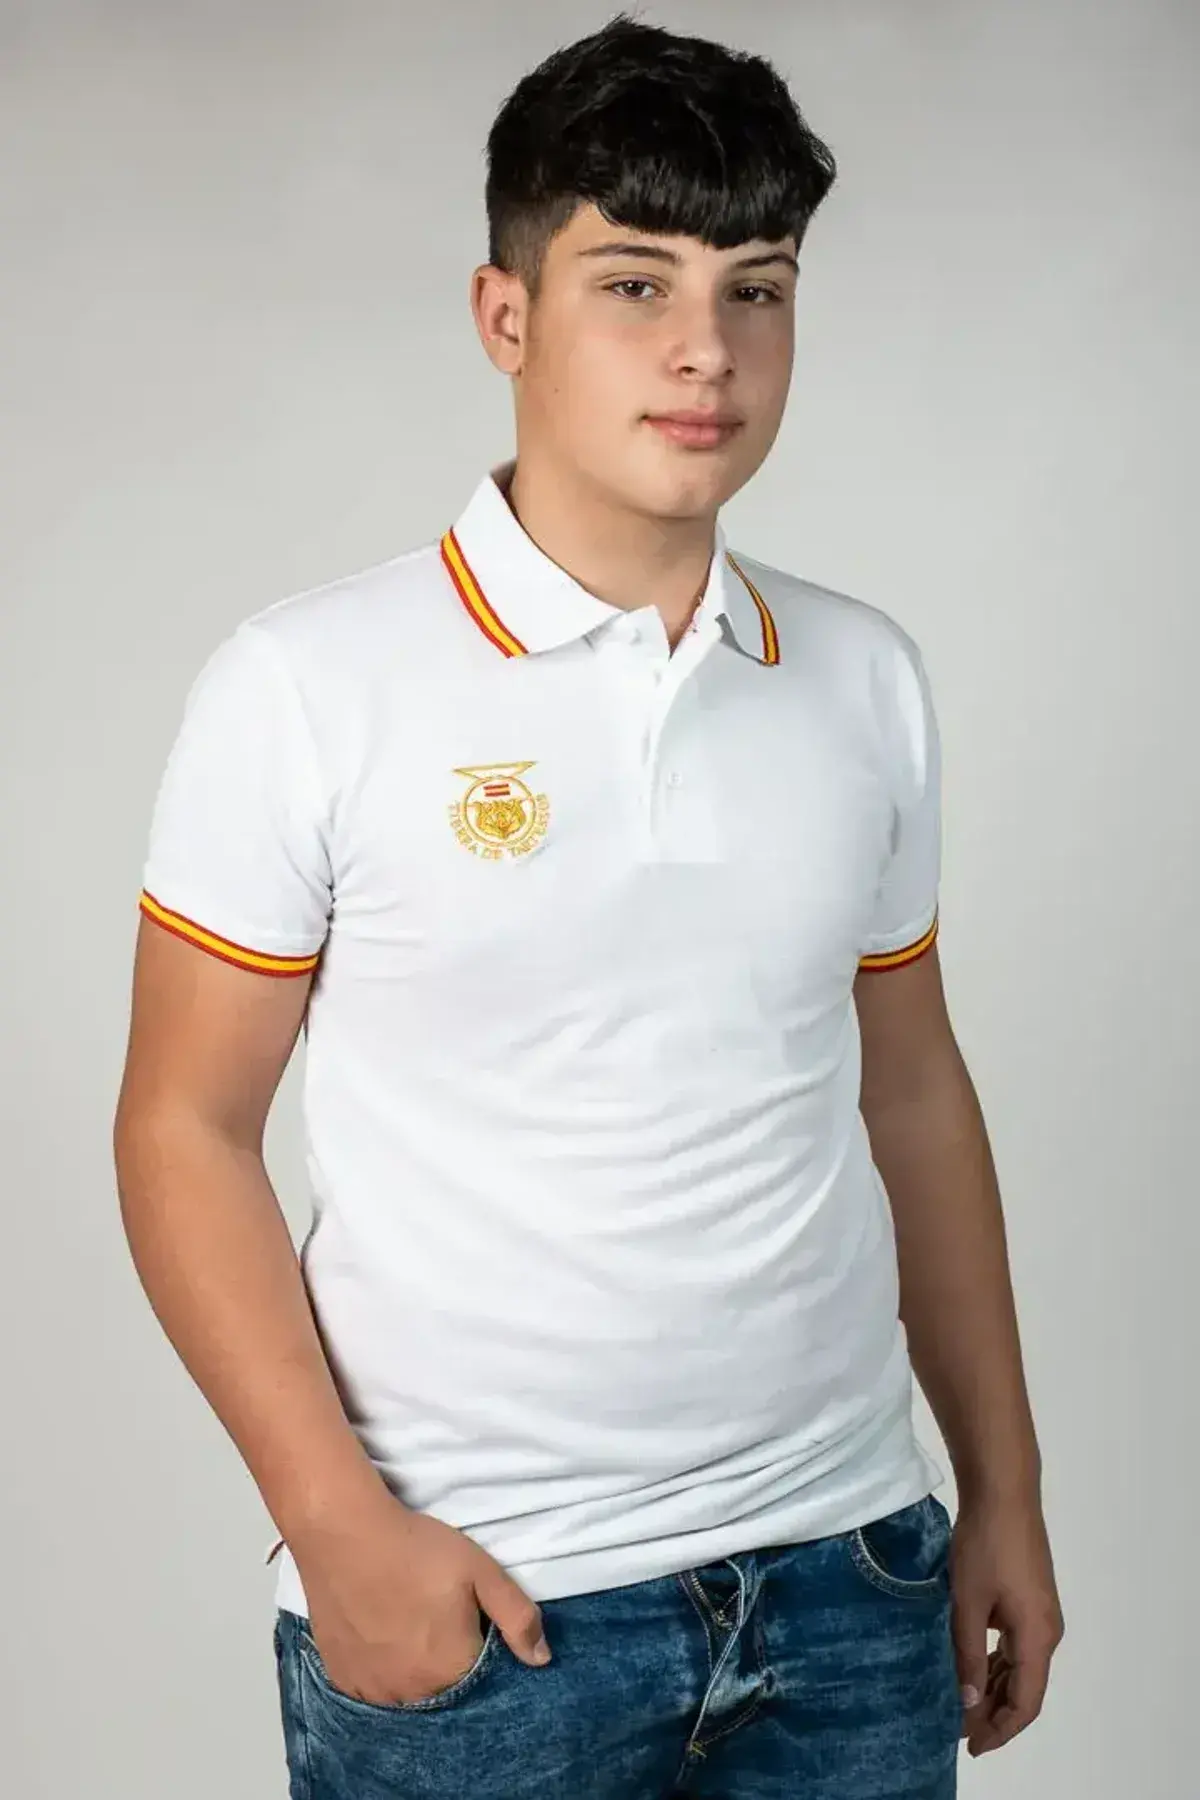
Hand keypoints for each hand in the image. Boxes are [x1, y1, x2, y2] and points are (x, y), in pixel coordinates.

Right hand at [288, 1494, 551, 1706]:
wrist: (344, 1533)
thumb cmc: (417, 1548)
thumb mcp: (481, 1571)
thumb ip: (517, 1617)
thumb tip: (542, 1659)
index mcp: (451, 1670)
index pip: (481, 1679)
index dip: (477, 1648)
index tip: (465, 1619)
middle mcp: (411, 1693)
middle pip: (443, 1688)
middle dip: (446, 1660)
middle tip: (434, 1615)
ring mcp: (372, 1690)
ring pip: (406, 1692)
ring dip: (414, 1670)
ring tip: (407, 1624)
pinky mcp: (343, 1679)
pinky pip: (373, 1688)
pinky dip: (382, 1670)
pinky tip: (381, 1635)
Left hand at [950, 1487, 1064, 1756]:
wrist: (1003, 1492)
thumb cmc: (984, 1545)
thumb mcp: (968, 1603)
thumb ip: (968, 1654)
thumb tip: (968, 1702)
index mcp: (1038, 1636)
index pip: (1026, 1702)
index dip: (1001, 1729)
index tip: (971, 1745)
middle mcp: (1047, 1630)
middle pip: (1025, 1687)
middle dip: (993, 1712)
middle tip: (955, 1726)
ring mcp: (1040, 1613)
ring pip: (1020, 1666)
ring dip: (993, 1687)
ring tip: (958, 1701)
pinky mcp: (1030, 1597)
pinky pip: (1016, 1644)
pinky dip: (995, 1662)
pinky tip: (970, 1665)